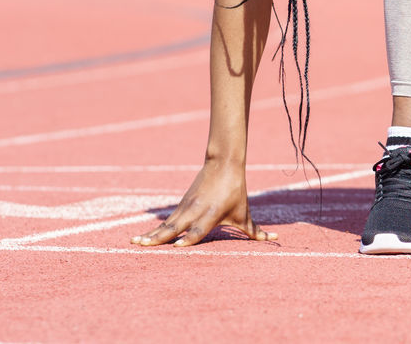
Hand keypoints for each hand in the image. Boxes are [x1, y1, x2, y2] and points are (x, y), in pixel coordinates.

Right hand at [131, 158, 275, 246]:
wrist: (224, 163)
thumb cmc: (236, 192)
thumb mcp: (245, 213)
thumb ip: (255, 231)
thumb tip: (275, 240)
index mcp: (211, 214)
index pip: (199, 229)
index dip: (190, 238)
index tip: (178, 246)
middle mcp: (196, 211)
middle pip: (175, 227)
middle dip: (159, 238)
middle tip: (142, 246)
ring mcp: (186, 208)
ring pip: (166, 224)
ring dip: (151, 234)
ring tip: (135, 242)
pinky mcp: (181, 205)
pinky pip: (166, 221)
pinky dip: (154, 229)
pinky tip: (142, 238)